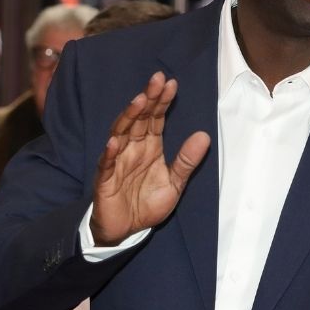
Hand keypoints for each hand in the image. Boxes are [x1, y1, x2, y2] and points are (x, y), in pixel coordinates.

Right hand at [90, 72, 210, 245]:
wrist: (126, 230)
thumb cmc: (147, 204)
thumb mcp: (175, 183)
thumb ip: (186, 161)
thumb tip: (205, 136)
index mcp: (149, 147)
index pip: (156, 119)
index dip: (162, 102)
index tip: (171, 84)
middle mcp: (132, 149)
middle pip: (139, 119)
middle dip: (148, 99)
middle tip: (157, 79)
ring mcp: (116, 162)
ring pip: (121, 134)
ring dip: (129, 117)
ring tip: (139, 101)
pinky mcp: (104, 180)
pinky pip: (106, 165)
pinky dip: (109, 153)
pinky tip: (115, 141)